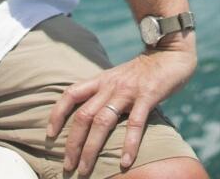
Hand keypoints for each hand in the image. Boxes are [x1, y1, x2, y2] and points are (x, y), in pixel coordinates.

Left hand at [47, 33, 196, 175]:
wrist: (170, 51)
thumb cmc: (144, 70)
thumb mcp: (118, 78)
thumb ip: (106, 94)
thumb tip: (92, 118)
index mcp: (101, 80)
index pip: (70, 94)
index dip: (57, 114)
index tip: (50, 135)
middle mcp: (110, 85)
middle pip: (83, 115)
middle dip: (72, 143)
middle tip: (67, 166)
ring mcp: (128, 91)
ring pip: (102, 121)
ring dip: (91, 148)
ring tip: (85, 169)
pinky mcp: (148, 96)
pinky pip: (135, 123)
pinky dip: (129, 144)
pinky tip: (125, 162)